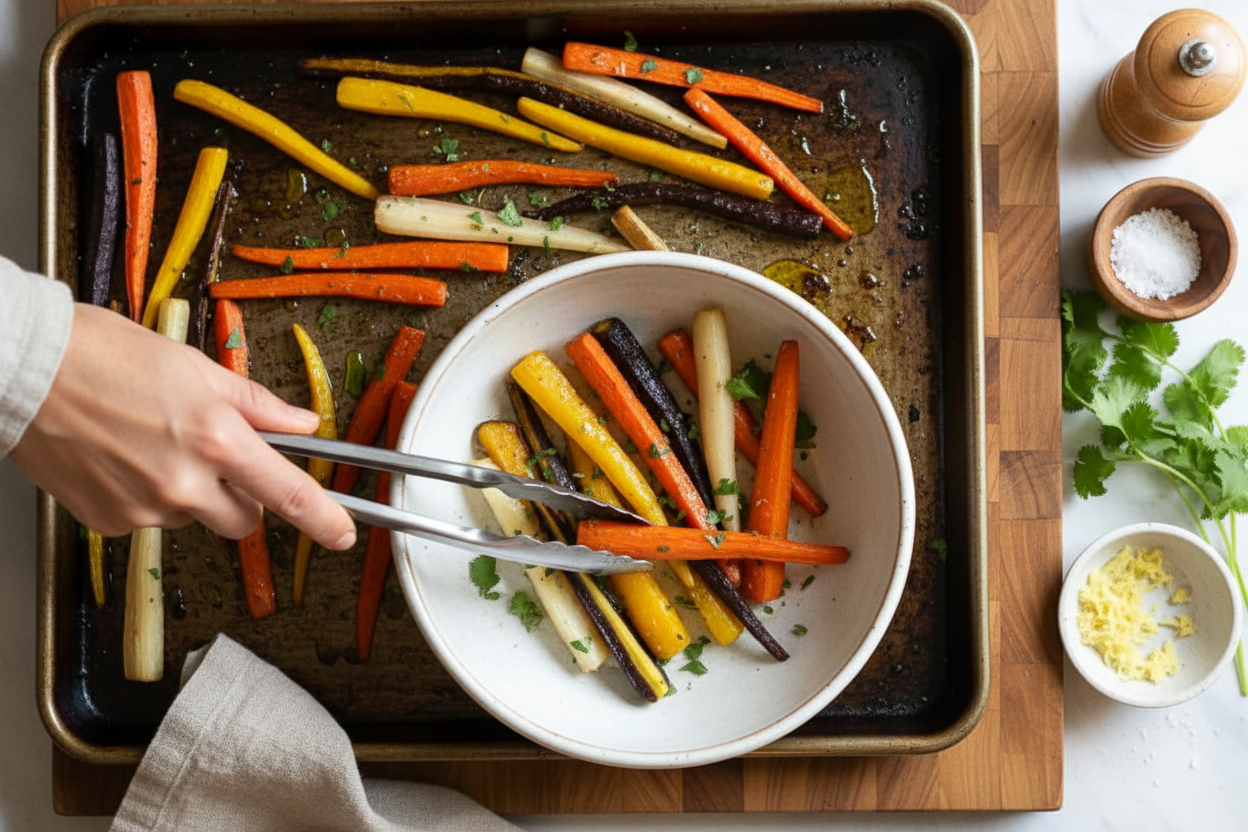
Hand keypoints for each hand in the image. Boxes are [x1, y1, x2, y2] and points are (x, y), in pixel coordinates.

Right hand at [11, 303, 355, 548]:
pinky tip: (123, 458)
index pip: (287, 493)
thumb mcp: (195, 367)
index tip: (342, 533)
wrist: (24, 368)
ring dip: (190, 492)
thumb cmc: (102, 355)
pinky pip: (149, 518)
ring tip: (152, 443)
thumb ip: (255, 403)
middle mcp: (184, 481)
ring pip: (193, 517)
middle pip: (244, 520)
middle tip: (217, 458)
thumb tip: (299, 422)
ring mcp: (145, 507)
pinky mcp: (110, 522)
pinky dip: (147, 496)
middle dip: (242, 498)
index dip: (324, 518)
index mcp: (216, 438)